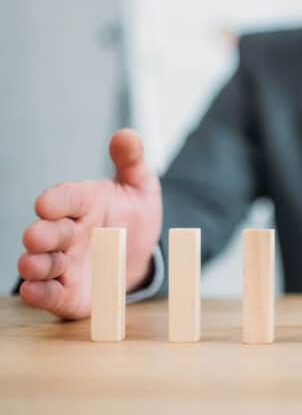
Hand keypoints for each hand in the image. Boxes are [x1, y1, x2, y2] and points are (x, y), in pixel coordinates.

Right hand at [17, 129, 162, 319]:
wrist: (141, 253)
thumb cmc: (133, 215)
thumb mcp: (140, 186)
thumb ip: (132, 161)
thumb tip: (127, 135)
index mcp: (83, 203)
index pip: (66, 197)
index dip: (56, 200)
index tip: (46, 203)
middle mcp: (68, 232)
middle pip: (49, 231)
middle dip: (42, 234)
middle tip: (36, 236)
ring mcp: (66, 263)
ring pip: (44, 264)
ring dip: (36, 265)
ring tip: (32, 265)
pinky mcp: (69, 292)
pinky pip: (52, 294)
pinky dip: (42, 294)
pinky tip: (34, 291)